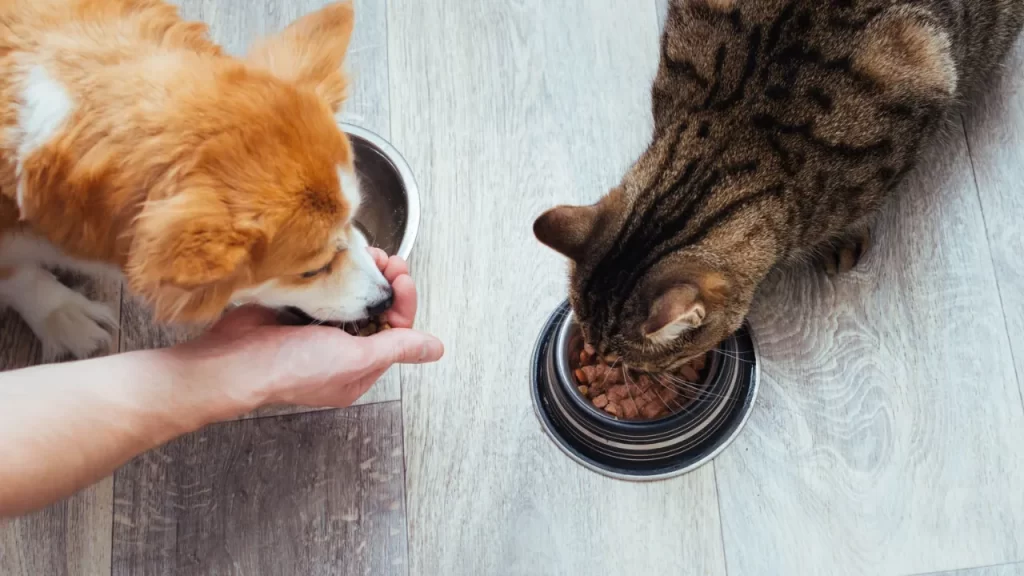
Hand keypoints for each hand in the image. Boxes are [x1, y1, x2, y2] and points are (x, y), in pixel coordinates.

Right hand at [176, 249, 442, 412]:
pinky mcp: (298, 307)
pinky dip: (335, 269)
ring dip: (362, 271)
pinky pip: (326, 284)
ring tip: (366, 253)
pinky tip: (340, 255)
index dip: (402, 301)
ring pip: (352, 293)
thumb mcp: (354, 359)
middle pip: (376, 308)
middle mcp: (342, 348)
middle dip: (385, 281)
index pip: (396, 329)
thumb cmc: (291, 368)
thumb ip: (396, 348)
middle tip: (387, 260)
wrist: (232, 361)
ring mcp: (318, 326)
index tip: (400, 277)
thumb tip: (435, 349)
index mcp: (360, 367)